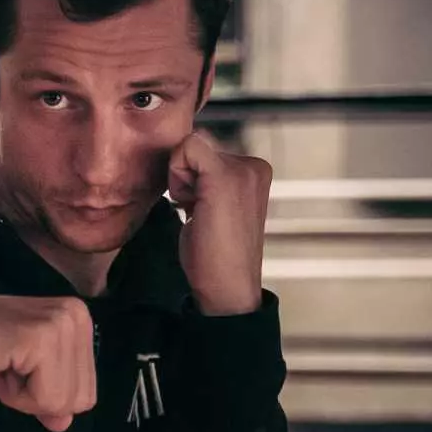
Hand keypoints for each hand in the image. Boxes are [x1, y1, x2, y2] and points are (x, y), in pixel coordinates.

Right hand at [0, 291, 95, 431]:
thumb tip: (65, 422)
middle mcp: (75, 316)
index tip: (11, 369)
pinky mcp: (41, 337)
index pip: (86, 391)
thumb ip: (48, 396)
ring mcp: (61, 324)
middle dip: (37, 397)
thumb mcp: (17, 380)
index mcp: (75, 321)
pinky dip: (16, 394)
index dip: (44, 395)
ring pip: (65, 400)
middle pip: (82, 398)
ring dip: (25, 396)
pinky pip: (46, 397)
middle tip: (3, 368)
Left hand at [169, 132, 270, 316]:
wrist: (226, 285)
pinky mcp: (225, 176)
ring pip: (187, 147)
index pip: (202, 147)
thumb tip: (182, 151)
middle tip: (200, 211)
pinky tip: (192, 205)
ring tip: (199, 212)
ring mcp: (243, 169)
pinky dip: (177, 176)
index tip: (201, 206)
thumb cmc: (214, 252)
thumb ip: (204, 178)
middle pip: (192, 146)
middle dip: (184, 177)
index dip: (188, 176)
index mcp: (254, 171)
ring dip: (180, 181)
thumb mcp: (211, 205)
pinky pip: (186, 147)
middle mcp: (254, 165)